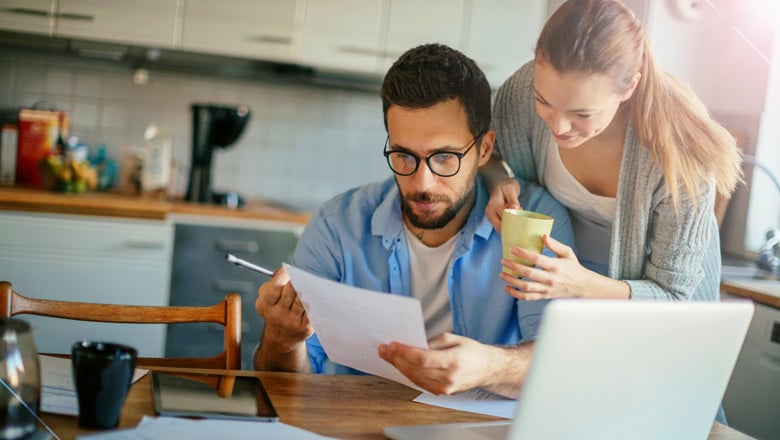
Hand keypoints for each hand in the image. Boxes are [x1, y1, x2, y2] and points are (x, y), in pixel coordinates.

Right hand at [255, 268, 312, 349]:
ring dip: (307, 289)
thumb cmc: (275, 310)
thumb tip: (284, 269)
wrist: (281, 336)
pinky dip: (314, 301)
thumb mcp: (266, 297)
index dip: (282, 276)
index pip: (274, 288)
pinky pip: (312, 310)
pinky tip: (316, 294)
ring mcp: (292, 321)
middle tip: (301, 274)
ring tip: (310, 282)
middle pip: (291, 291)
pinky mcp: (305, 327)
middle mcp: (278, 314)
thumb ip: (272, 281)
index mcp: (266, 305)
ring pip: (303, 299)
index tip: (288, 268)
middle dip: (297, 280)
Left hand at [378, 333, 496, 394]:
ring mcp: (446, 388)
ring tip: (388, 356)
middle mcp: (449, 378)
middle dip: (397, 359)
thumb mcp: (452, 338)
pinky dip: (408, 374)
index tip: (392, 345)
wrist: (487, 368)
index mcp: (454, 361)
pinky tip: (400, 365)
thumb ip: (431, 343)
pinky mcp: (442, 393)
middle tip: (384, 349)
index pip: (422, 359)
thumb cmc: (471, 351)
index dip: (404, 352)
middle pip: (415, 370)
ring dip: (399, 366)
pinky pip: (420, 383)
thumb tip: (410, 345)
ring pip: (415, 378)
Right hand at [486, 177, 521, 230]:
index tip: (521, 214)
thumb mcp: (511, 189)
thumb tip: (515, 209)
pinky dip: (507, 224)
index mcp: (494, 204)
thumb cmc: (505, 186)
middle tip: (519, 216)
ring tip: (515, 215)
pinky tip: (512, 217)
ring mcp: (489, 216)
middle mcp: (489, 211)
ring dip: (509, 225)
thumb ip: (513, 200)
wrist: (498, 183)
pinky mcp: (492, 219)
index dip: (514, 219)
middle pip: (500, 226)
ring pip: (500, 228)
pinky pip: (500, 226)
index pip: (505, 218)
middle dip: (511, 225)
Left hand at [499, 234, 592, 299]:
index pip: (538, 259)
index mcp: (556, 266)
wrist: (582, 287)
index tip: (513, 249)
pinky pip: (528, 297)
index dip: (524, 254)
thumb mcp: (568, 253)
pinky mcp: (544, 296)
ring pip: (526, 287)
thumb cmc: (573, 268)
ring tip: (502, 274)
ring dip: (512, 281)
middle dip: (514, 267)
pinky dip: (516, 294)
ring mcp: (547, 289)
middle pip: (529, 274)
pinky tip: (507, 288)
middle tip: (503, 261)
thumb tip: (544, 236)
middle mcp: (551, 279)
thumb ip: (556, 245)